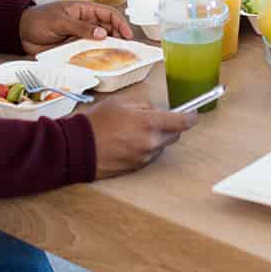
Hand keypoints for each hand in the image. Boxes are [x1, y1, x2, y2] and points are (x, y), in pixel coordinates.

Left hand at [18, 0, 132, 56]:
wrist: (20, 32)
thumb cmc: (39, 20)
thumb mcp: (59, 20)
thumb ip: (80, 27)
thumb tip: (103, 33)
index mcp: (84, 10)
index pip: (108, 13)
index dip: (121, 23)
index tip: (128, 35)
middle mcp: (86, 23)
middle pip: (109, 28)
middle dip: (119, 38)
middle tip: (127, 50)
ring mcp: (81, 36)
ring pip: (101, 42)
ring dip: (109, 48)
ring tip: (118, 57)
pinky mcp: (75, 48)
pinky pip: (89, 52)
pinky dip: (97, 57)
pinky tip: (102, 63)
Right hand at [83, 93, 198, 178]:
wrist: (77, 148)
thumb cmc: (96, 123)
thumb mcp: (120, 103)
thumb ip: (143, 105)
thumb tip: (155, 110)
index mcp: (150, 123)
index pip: (182, 122)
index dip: (191, 117)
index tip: (193, 114)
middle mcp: (151, 142)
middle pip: (174, 135)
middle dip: (169, 126)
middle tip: (154, 119)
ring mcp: (144, 157)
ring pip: (161, 146)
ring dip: (155, 138)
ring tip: (133, 131)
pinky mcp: (136, 167)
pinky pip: (149, 155)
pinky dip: (145, 148)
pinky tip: (128, 142)